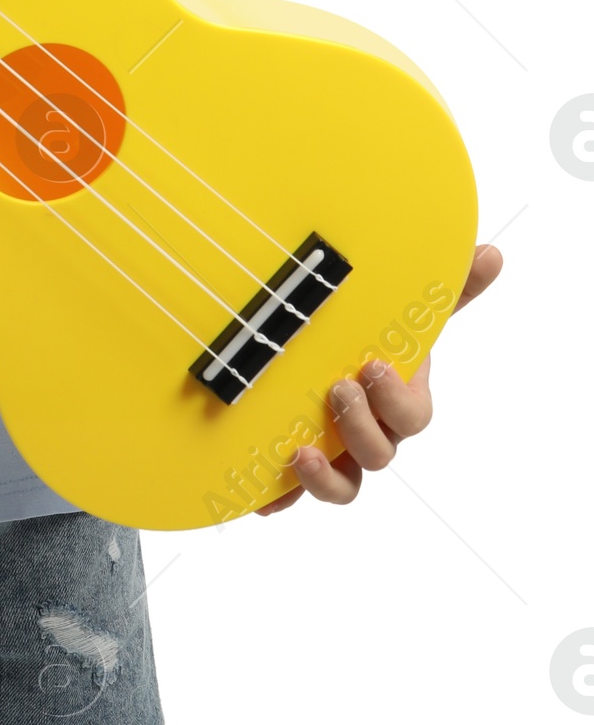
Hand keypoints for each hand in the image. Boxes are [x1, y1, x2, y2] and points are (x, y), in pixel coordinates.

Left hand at [254, 242, 503, 514]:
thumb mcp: (398, 305)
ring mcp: (335, 452)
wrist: (311, 345)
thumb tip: (491, 253)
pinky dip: (278, 498)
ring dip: (326, 476)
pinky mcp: (294, 464)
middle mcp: (371, 432)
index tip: (372, 365)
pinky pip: (291, 496)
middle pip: (379, 453)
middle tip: (336, 388)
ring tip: (301, 449)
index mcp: (398, 400)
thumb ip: (443, 284)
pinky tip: (260, 498)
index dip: (396, 400)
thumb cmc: (364, 333)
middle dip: (361, 426)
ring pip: (344, 486)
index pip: (411, 416)